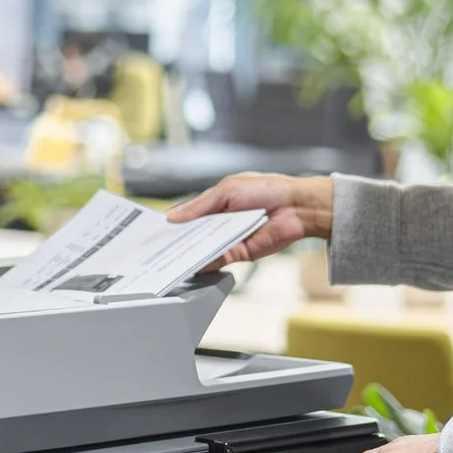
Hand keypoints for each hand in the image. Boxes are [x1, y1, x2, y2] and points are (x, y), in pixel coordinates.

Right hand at [166, 173, 333, 265]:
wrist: (295, 206)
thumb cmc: (266, 189)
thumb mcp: (227, 190)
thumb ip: (200, 205)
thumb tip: (174, 216)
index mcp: (215, 203)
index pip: (188, 215)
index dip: (173, 222)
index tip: (156, 230)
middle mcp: (220, 223)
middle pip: (193, 235)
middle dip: (178, 240)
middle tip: (159, 247)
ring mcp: (228, 239)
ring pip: (204, 248)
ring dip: (190, 252)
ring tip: (171, 257)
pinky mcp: (239, 253)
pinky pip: (218, 259)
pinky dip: (206, 262)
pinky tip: (194, 263)